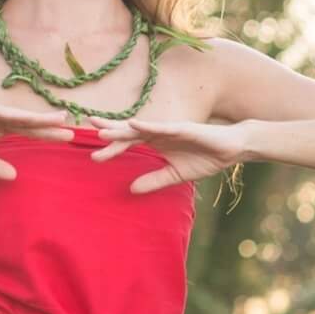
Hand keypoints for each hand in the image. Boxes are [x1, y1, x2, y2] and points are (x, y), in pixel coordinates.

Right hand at [0, 95, 70, 180]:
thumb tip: (15, 177)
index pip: (27, 135)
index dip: (46, 137)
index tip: (66, 141)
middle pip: (30, 126)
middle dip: (51, 129)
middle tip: (75, 133)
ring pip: (21, 117)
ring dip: (42, 119)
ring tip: (63, 121)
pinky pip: (3, 113)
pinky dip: (19, 116)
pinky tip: (34, 118)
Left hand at [87, 115, 255, 192]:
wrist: (231, 148)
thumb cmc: (206, 158)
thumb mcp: (175, 175)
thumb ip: (153, 180)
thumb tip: (130, 190)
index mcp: (155, 141)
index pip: (127, 143)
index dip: (110, 147)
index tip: (91, 153)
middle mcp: (158, 131)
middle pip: (127, 131)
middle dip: (107, 132)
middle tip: (83, 131)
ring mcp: (169, 128)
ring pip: (139, 127)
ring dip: (120, 128)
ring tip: (100, 129)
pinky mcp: (182, 128)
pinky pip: (161, 126)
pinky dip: (146, 125)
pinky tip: (132, 123)